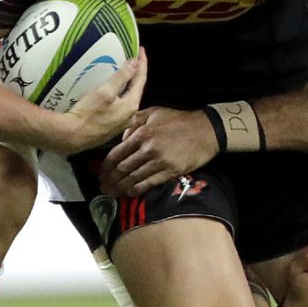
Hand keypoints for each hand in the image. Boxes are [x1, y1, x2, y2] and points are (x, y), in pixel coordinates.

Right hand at [57, 55, 146, 153]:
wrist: (72, 136)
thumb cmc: (88, 113)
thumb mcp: (105, 91)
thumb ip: (122, 76)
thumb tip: (135, 64)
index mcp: (132, 105)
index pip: (141, 79)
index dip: (142, 63)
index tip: (141, 50)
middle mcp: (130, 115)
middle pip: (136, 89)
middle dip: (135, 74)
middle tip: (133, 59)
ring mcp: (121, 123)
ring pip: (128, 99)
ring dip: (127, 85)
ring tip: (124, 73)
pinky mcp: (111, 127)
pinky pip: (119, 106)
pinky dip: (119, 95)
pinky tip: (113, 92)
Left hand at [100, 106, 219, 195]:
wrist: (206, 130)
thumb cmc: (180, 120)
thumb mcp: (155, 113)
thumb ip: (135, 121)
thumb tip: (122, 137)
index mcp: (142, 133)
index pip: (117, 153)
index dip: (106, 166)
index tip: (101, 174)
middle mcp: (148, 149)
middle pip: (123, 168)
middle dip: (111, 180)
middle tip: (104, 187)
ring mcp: (160, 161)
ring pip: (134, 178)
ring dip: (121, 188)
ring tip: (113, 193)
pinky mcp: (171, 171)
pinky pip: (149, 183)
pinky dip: (137, 190)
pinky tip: (130, 193)